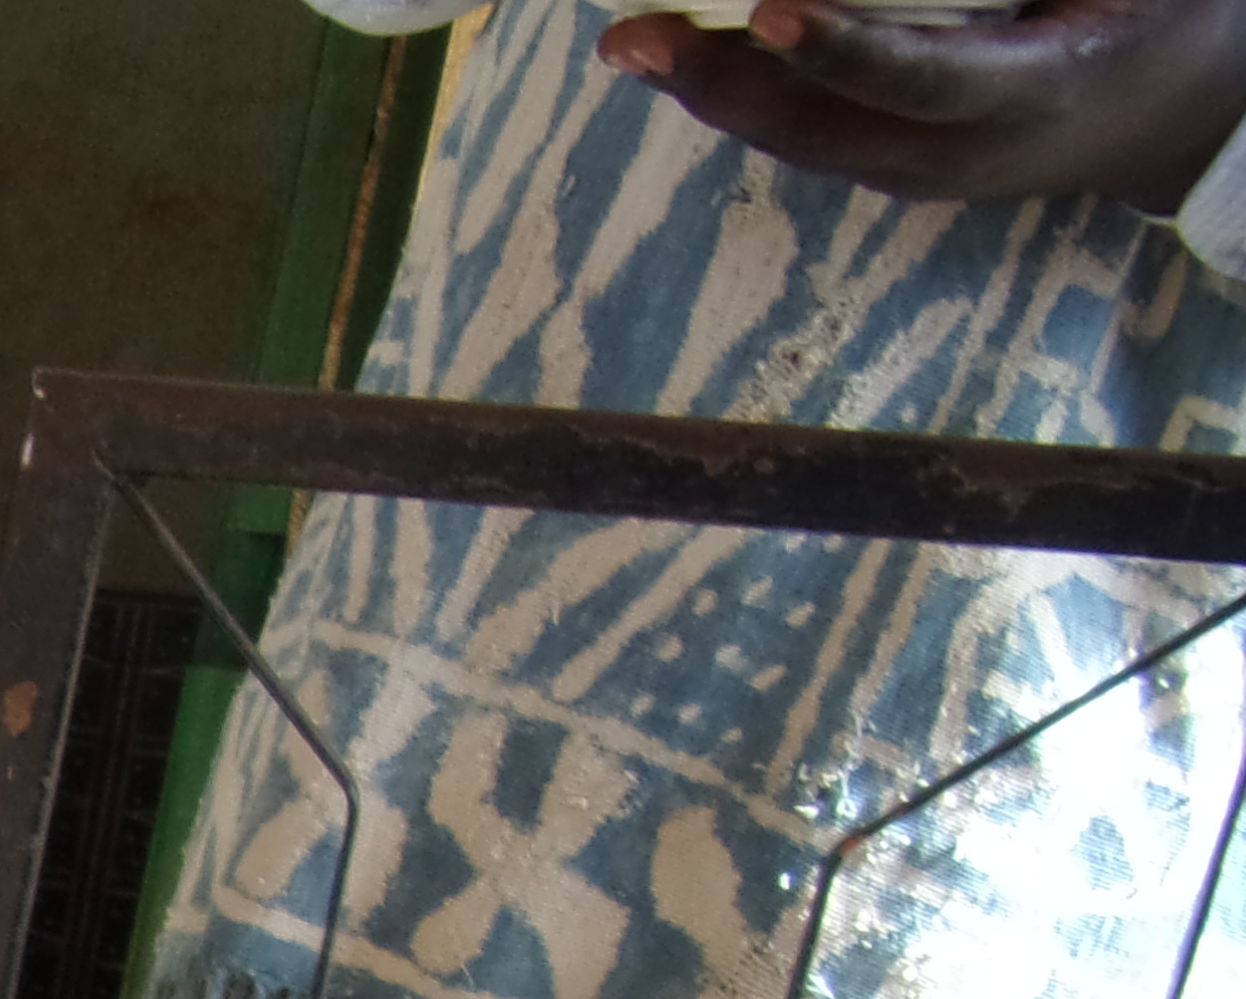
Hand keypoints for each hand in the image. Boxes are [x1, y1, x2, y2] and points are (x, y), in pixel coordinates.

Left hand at [599, 1, 1245, 211]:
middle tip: (640, 37)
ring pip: (796, 135)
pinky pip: (803, 129)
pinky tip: (682, 56)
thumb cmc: (1156, 17)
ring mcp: (918, 172)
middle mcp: (960, 154)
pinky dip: (741, 90)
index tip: (772, 8)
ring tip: (634, 42)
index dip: (841, 47)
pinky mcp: (891, 165)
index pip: (918, 77)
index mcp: (1032, 98)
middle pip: (821, 126)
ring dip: (709, 89)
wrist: (1173, 112)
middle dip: (722, 79)